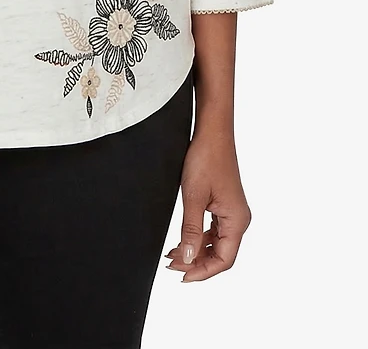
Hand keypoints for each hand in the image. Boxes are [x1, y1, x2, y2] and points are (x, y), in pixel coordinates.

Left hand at [165, 132, 250, 281]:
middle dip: (196, 262)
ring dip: (196, 251)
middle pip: (221, 254)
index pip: (224, 259)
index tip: (183, 277)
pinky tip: (182, 240)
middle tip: (171, 265)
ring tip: (172, 255)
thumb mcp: (193, 197)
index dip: (203, 272)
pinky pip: (213, 229)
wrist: (212, 133)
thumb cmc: (205, 159)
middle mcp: (238, 219)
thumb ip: (190, 230)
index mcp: (237, 220)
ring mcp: (232, 212)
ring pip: (216, 243)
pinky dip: (198, 237)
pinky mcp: (224, 204)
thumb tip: (187, 257)